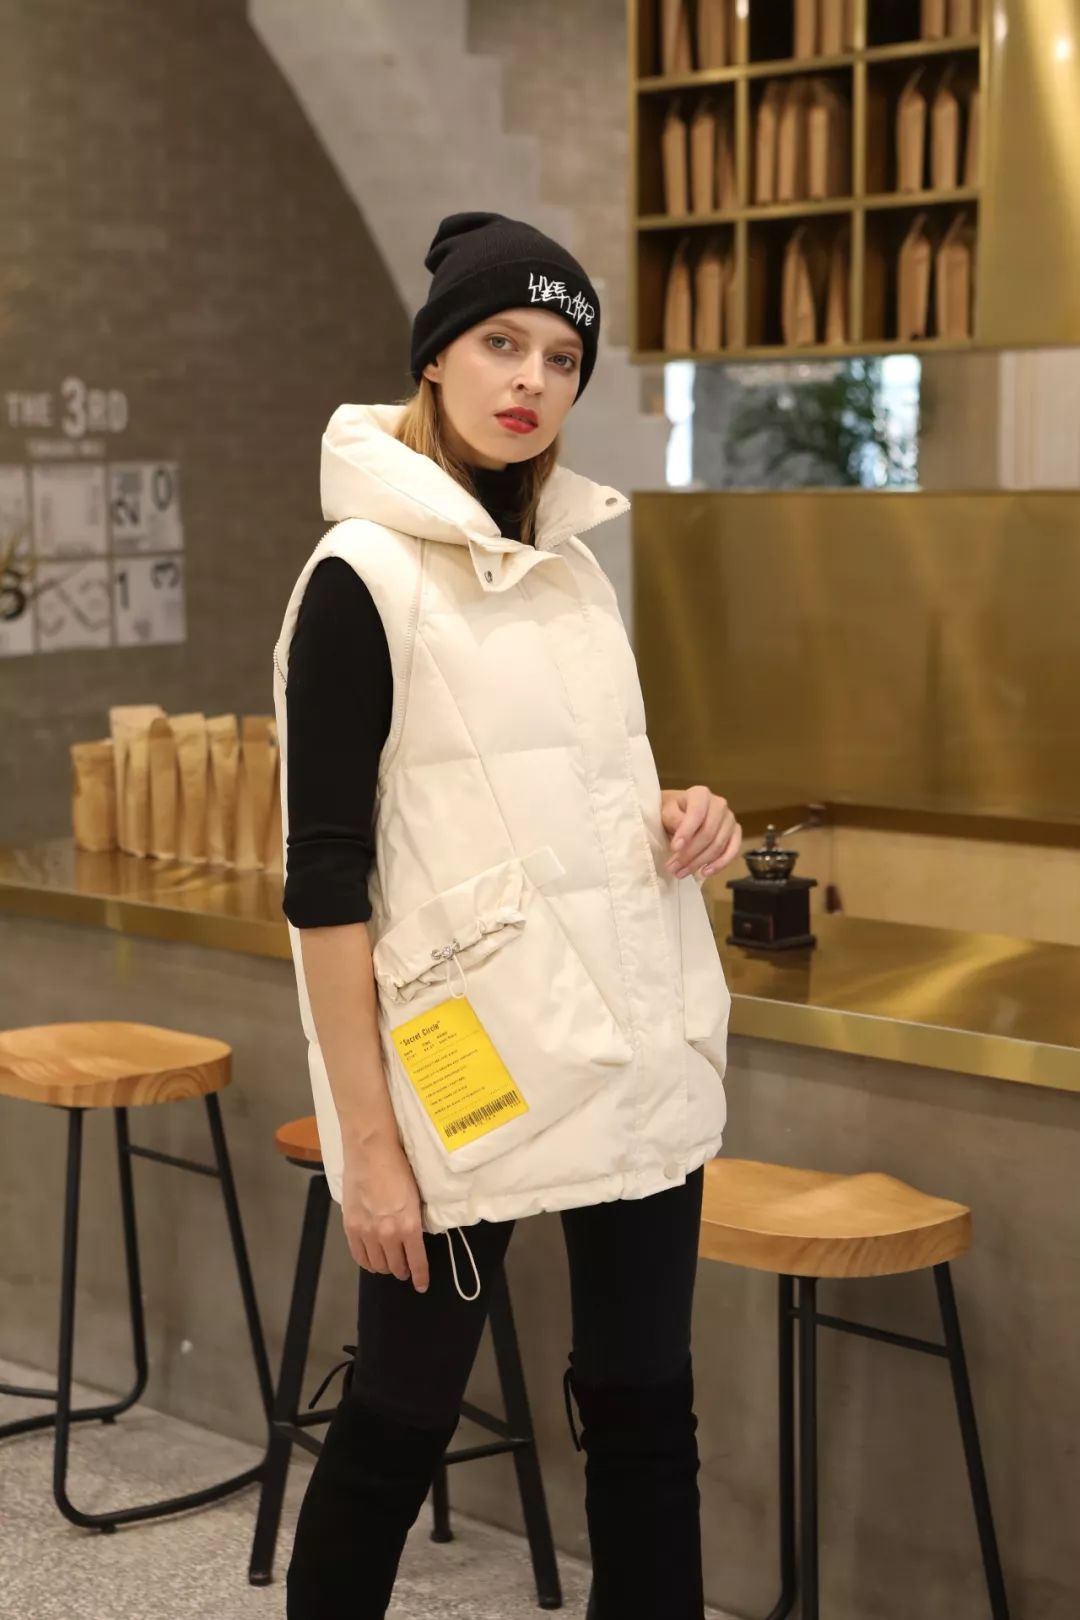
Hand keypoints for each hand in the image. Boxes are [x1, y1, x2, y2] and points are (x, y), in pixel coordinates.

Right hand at [341, 1133, 429, 1293]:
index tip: (421, 1285)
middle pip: (396, 1266)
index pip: (417, 1261)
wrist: (371, 1152)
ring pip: (377, 1264)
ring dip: (385, 1268)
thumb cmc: (398, 1168)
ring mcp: (367, 1232)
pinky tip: (371, 1260)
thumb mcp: (415, 1197)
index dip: (420, 1277)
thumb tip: (414, 1236)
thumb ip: (413, 1221)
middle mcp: (388, 1234)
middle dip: (403, 1271)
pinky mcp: (351, 1227)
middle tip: (405, 1270)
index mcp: (409, 1226)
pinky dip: (367, 1262)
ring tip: (389, 1265)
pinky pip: (359, 1255)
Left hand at [660, 785, 741, 878]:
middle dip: (690, 854)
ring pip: (718, 845)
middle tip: (673, 867)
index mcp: (701, 794)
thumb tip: (683, 840)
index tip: (674, 848)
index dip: (686, 832)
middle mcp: (719, 804)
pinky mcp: (735, 833)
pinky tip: (705, 873)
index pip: (697, 813)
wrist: (680, 812)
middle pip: (708, 833)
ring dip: (699, 862)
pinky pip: (733, 851)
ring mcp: (730, 819)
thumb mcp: (666, 811)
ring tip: (681, 873)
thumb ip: (673, 820)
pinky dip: (720, 864)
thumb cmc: (672, 811)